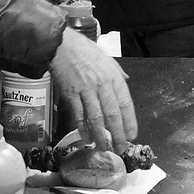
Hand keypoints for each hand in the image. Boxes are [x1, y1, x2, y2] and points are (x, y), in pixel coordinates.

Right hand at [50, 28, 136, 149]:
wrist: (61, 45)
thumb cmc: (84, 50)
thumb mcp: (107, 58)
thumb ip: (117, 72)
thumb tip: (126, 81)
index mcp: (113, 77)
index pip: (125, 103)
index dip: (130, 121)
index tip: (132, 135)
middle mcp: (102, 85)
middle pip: (112, 114)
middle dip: (118, 134)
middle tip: (121, 148)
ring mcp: (85, 90)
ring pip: (96, 118)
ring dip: (101, 135)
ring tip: (104, 148)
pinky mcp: (70, 94)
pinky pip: (78, 115)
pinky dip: (82, 128)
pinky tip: (86, 137)